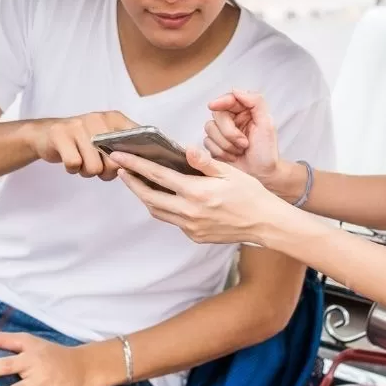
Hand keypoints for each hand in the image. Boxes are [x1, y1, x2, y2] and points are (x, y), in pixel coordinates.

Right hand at [28, 110, 136, 179]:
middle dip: (106, 172)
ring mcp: (78, 126)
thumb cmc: (80, 141)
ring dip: (87, 171)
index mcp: (114, 118)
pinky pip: (74, 164)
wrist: (45, 134)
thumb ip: (124, 146)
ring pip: (94, 167)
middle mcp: (98, 118)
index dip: (136, 157)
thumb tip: (140, 166)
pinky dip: (72, 169)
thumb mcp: (104, 138)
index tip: (129, 166)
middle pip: (114, 161)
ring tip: (82, 162)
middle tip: (96, 166)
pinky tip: (70, 161)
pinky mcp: (60, 135)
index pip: (137, 137)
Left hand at [112, 144, 289, 246]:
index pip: (157, 175)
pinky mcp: (195, 235)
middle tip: (121, 169)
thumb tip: (184, 150)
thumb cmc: (251, 194)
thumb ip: (204, 162)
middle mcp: (189, 212)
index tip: (119, 157)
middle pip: (148, 197)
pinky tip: (165, 196)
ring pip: (157, 211)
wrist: (266, 224)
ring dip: (144, 196)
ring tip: (138, 182)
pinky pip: (173, 220)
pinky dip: (164, 207)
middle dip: (131, 182)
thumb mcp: (230, 172)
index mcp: (197, 192)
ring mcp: (191, 227)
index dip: (135, 165)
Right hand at [203, 90, 295, 193]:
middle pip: (218, 114)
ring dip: (226, 143)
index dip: (221, 101)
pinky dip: (220, 151)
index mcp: (245, 111)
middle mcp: (232, 119)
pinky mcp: (214, 145)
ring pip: (210, 129)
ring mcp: (221, 133)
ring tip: (240, 151)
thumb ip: (255, 102)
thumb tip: (236, 89)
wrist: (262, 175)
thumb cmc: (266, 151)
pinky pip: (207, 142)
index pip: (229, 99)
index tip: (214, 105)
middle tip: (244, 143)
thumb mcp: (267, 123)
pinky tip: (232, 157)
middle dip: (229, 131)